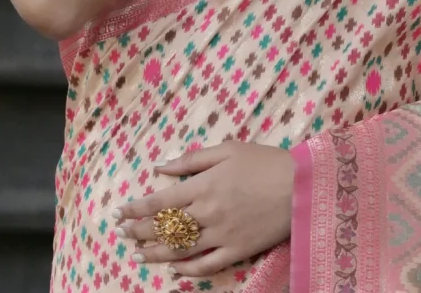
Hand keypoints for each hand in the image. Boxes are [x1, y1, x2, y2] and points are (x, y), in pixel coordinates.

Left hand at [113, 142, 294, 278]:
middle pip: (165, 226)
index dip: (136, 208)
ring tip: (138, 255)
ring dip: (156, 252)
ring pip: (180, 249)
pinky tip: (174, 269)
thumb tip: (161, 167)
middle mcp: (207, 213)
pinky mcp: (236, 251)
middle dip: (139, 230)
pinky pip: (206, 266)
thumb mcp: (228, 149)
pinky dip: (187, 270)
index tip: (120, 212)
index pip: (160, 200)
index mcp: (203, 185)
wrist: (300, 186)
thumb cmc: (264, 161)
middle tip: (122, 233)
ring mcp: (221, 235)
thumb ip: (192, 159)